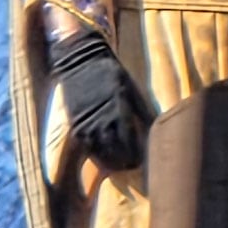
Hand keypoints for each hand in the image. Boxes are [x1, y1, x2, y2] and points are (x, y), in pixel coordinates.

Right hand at [43, 23, 148, 174]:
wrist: (81, 61)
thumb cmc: (111, 75)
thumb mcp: (132, 90)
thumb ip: (142, 112)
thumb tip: (153, 130)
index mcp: (119, 112)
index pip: (129, 146)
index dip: (135, 158)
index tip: (140, 161)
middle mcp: (101, 121)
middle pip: (113, 154)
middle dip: (123, 162)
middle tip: (130, 165)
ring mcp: (85, 124)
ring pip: (98, 154)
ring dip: (108, 162)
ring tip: (117, 165)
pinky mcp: (74, 124)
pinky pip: (85, 146)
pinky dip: (94, 154)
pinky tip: (100, 157)